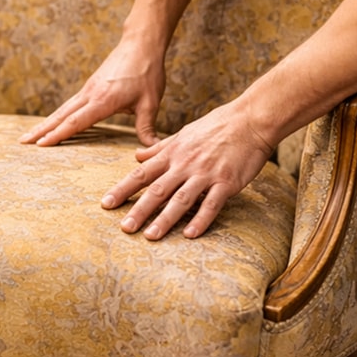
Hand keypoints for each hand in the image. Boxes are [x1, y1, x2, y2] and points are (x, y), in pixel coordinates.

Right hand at [19, 39, 165, 146]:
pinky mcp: (90, 86)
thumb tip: (152, 148)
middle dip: (41, 130)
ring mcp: (88, 89)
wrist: (141, 44)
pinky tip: (52, 122)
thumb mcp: (150, 102)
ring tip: (29, 135)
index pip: (76, 121)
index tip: (41, 145)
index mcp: (103, 101)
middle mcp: (90, 94)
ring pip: (62, 109)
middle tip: (22, 142)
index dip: (58, 135)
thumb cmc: (147, 72)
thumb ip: (146, 127)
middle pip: (60, 115)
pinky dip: (57, 115)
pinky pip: (70, 104)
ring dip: (45, 123)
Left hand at [101, 98, 273, 239]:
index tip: (106, 204)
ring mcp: (206, 173)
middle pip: (157, 190)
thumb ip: (159, 148)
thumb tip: (136, 156)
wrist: (250, 119)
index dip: (123, 189)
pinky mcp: (226, 182)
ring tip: (150, 236)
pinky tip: (190, 234)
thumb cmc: (216, 126)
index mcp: (172, 153)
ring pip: (181, 199)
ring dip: (165, 219)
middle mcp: (185, 164)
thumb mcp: (183, 133)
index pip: (142, 173)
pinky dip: (200, 219)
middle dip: (139, 210)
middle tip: (124, 228)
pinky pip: (211, 203)